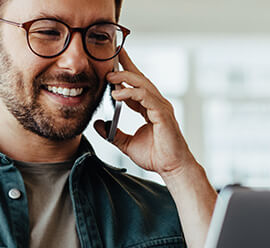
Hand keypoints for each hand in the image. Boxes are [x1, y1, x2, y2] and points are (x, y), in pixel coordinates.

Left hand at [93, 48, 197, 177]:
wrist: (171, 168)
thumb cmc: (155, 156)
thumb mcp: (126, 143)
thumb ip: (113, 133)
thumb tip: (98, 124)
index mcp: (149, 108)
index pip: (136, 85)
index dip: (125, 73)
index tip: (112, 62)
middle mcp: (156, 104)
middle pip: (140, 78)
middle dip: (126, 65)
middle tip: (111, 57)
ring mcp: (161, 107)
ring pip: (142, 84)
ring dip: (125, 78)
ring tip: (109, 77)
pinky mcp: (162, 113)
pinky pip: (145, 97)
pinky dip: (131, 93)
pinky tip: (117, 94)